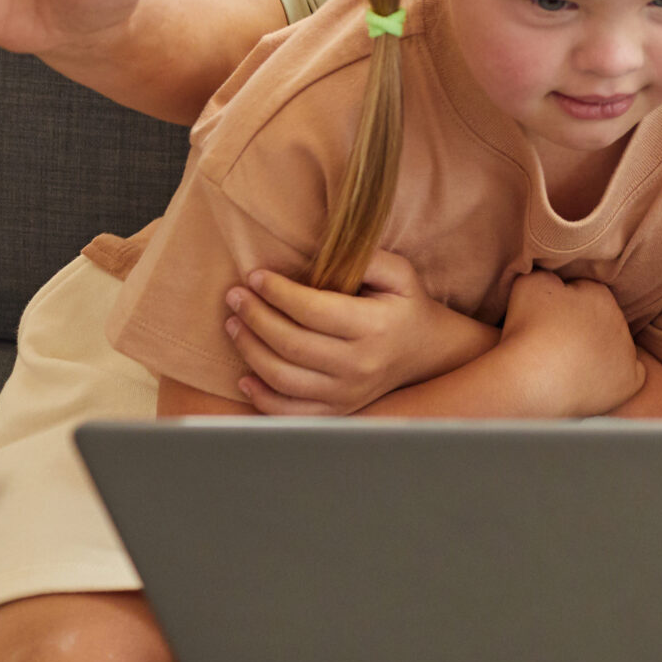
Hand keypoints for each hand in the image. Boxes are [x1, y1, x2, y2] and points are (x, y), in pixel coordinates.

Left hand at [226, 250, 486, 415]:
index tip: (255, 276)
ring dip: (250, 350)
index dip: (278, 293)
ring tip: (234, 325)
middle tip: (234, 296)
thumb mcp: (399, 273)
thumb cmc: (406, 306)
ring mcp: (347, 393)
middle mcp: (360, 365)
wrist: (427, 352)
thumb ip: (367, 258)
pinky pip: (289, 412)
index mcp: (374, 327)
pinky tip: (244, 375)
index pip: (313, 310)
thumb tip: (324, 249)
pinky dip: (260, 396)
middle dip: (255, 317)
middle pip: (291, 344)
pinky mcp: (337, 410)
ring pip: (283, 378)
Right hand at [497, 272, 646, 416]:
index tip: (547, 318)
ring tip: (570, 364)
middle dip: (583, 327)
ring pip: (615, 347)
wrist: (532, 379)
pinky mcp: (629, 383)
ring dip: (598, 351)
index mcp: (600, 295)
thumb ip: (548, 274)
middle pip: (601, 320)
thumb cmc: (528, 330)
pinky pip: (631, 376)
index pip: (585, 293)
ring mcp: (627, 353)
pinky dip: (615, 377)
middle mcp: (620, 321)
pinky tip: (595, 380)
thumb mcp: (530, 283)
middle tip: (556, 342)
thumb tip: (555, 279)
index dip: (564, 304)